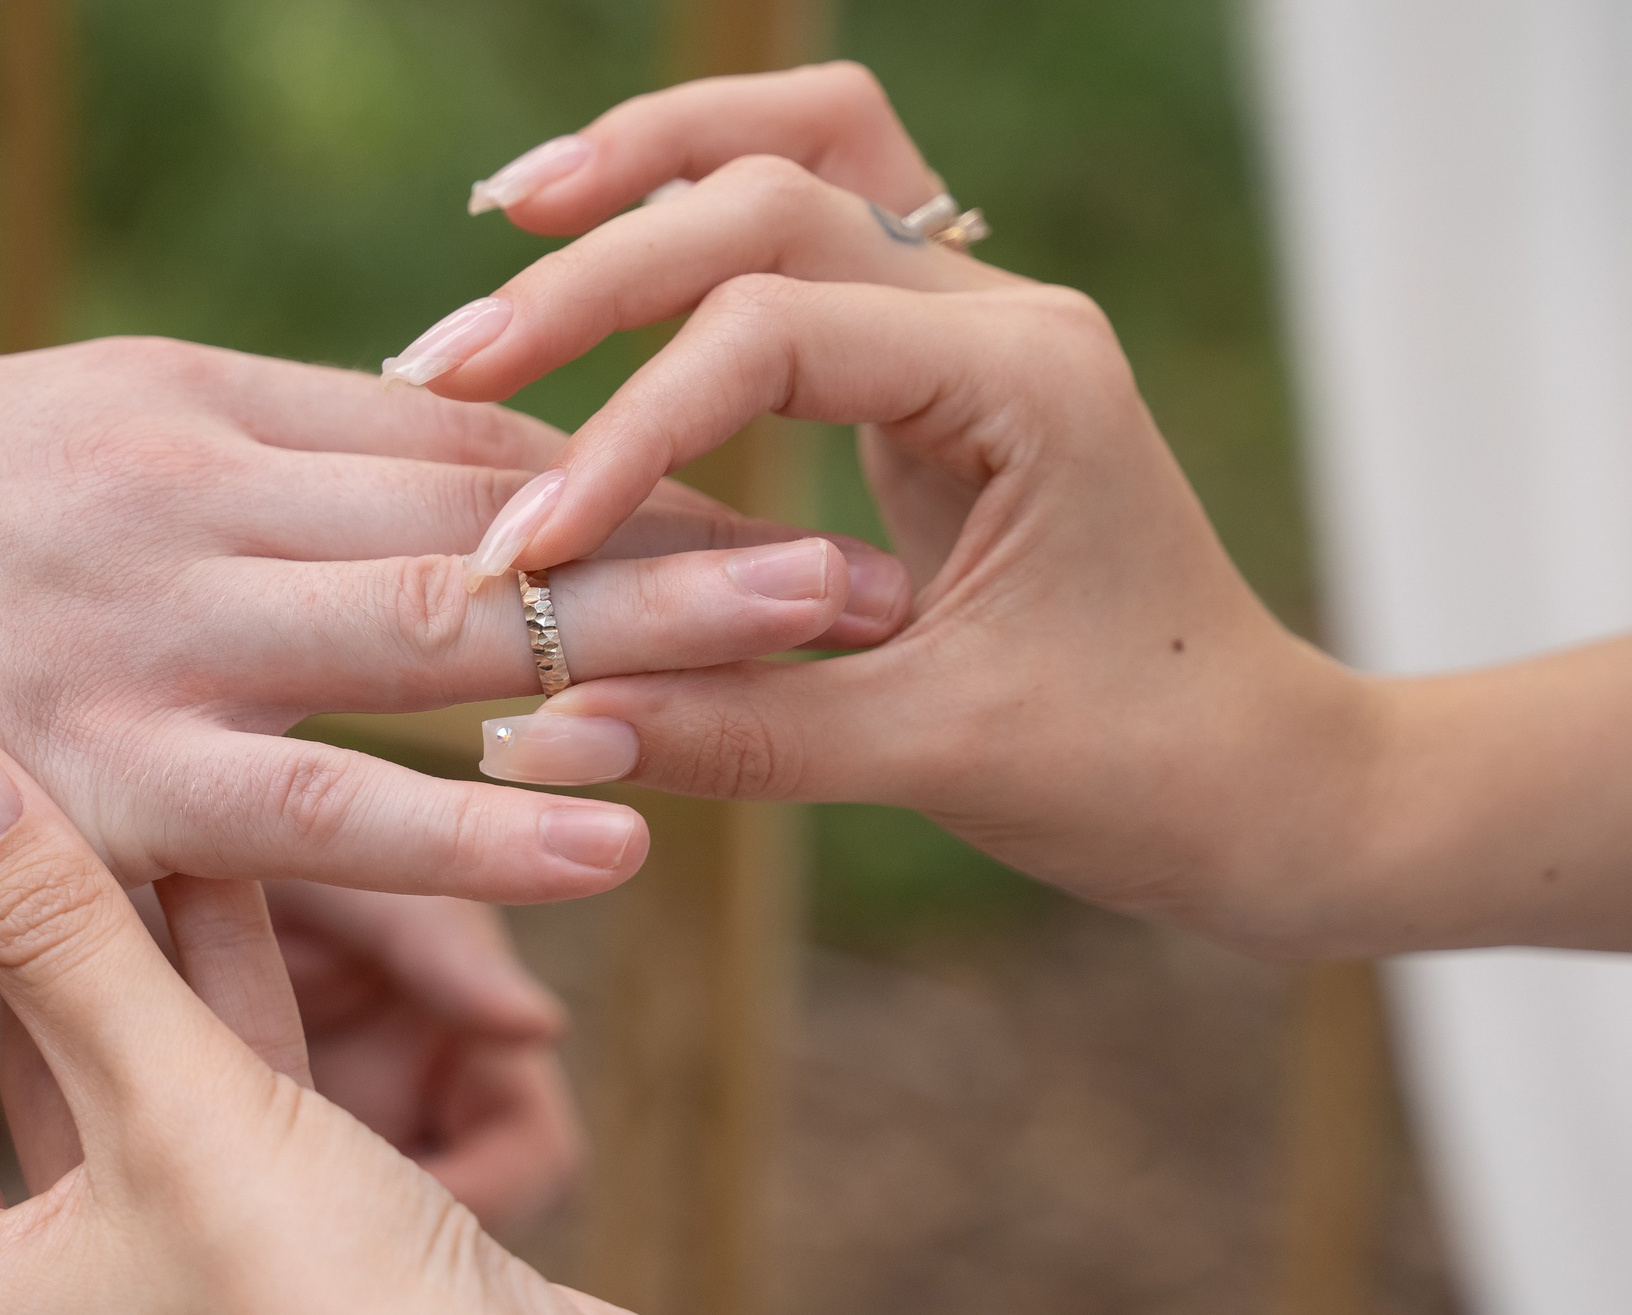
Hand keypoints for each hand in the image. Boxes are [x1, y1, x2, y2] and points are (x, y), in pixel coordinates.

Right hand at [0, 337, 881, 920]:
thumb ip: (183, 479)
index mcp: (167, 399)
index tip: (746, 478)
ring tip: (821, 654)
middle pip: (492, 492)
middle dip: (694, 519)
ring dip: (651, 635)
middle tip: (862, 548)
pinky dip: (489, 812)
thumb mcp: (16, 453)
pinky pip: (330, 801)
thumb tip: (331, 511)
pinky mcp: (88, 772)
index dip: (613, 449)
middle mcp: (184, 487)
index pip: (441, 416)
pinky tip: (622, 830)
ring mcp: (144, 626)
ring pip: (449, 619)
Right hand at [401, 68, 1400, 958]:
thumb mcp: (930, 760)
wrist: (1256, 779)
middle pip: (765, 194)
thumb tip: (538, 728)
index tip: (522, 550)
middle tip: (445, 364)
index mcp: (1024, 382)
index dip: (623, 431)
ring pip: (801, 149)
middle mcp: (1002, 314)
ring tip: (508, 220)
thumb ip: (731, 732)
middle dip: (592, 272)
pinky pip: (812, 225)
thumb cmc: (1134, 768)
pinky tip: (590, 248)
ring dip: (651, 169)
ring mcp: (974, 318)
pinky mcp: (935, 359)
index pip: (771, 337)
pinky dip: (698, 209)